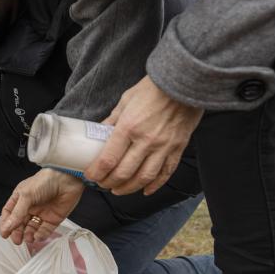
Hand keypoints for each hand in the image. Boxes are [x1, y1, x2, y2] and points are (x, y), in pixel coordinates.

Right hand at [0, 169, 84, 244]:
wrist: (67, 180)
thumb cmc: (45, 181)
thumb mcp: (27, 196)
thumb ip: (17, 213)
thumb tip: (7, 227)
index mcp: (21, 198)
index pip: (9, 213)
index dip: (6, 224)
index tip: (4, 234)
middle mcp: (30, 207)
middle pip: (20, 223)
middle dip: (17, 232)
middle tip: (16, 240)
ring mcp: (41, 213)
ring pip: (31, 228)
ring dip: (28, 235)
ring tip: (28, 239)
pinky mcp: (53, 219)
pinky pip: (45, 230)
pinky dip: (40, 235)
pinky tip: (37, 237)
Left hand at [85, 76, 202, 195]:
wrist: (184, 83)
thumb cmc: (153, 89)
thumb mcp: (125, 100)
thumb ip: (112, 120)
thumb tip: (98, 132)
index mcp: (128, 127)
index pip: (108, 159)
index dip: (96, 172)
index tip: (90, 176)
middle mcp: (146, 140)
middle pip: (124, 173)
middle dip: (109, 183)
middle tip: (102, 184)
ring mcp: (164, 146)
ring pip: (144, 177)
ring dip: (129, 188)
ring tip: (119, 190)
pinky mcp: (178, 148)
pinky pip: (166, 172)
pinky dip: (155, 185)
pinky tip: (146, 190)